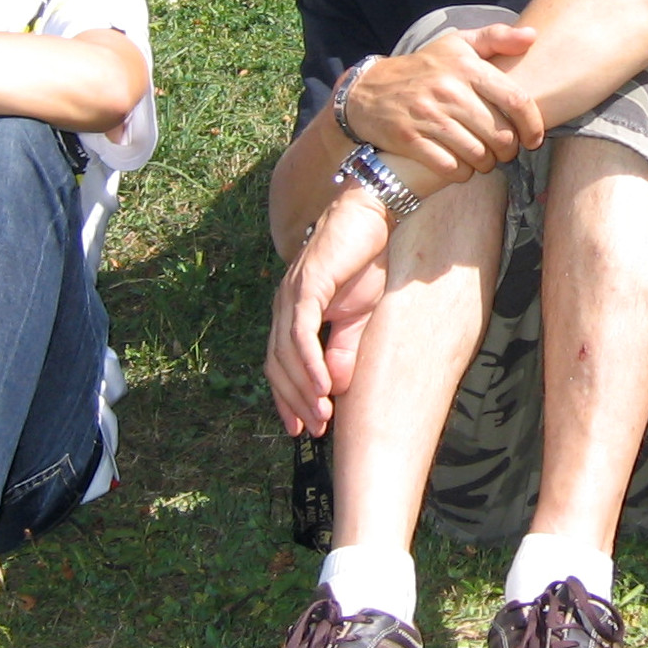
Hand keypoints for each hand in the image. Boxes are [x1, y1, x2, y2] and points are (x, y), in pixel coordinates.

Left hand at [266, 185, 391, 437]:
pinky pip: (302, 332)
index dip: (287, 398)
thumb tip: (334, 387)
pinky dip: (310, 363)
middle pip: (277, 365)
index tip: (301, 428)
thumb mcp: (357, 316)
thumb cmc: (362, 262)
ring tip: (321, 417)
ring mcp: (291, 295)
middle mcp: (283, 306)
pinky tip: (322, 387)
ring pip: (286, 354)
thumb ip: (342, 349)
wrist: (370, 216)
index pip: (279, 364)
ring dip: (303, 389)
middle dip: (293, 402)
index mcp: (292, 314)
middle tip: (313, 431)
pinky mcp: (306, 286)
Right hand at [344, 24, 543, 178]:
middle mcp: (448, 90)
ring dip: (485, 164)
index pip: (516, 100)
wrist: (365, 90)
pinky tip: (460, 166)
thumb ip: (495, 37)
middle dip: (508, 150)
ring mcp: (427, 116)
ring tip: (483, 159)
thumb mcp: (454, 45)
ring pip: (478, 154)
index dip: (533, 125)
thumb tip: (532, 37)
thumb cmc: (420, 69)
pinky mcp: (410, 139)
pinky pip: (450, 167)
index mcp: (465, 67)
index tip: (533, 139)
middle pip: (500, 134)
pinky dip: (461, 173)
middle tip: (503, 151)